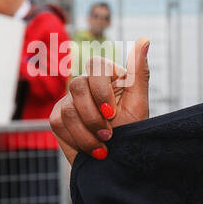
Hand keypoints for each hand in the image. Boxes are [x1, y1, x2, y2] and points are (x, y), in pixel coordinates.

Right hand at [49, 38, 150, 166]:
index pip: (96, 65)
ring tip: (104, 145)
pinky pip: (59, 123)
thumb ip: (139, 73)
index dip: (101, 90)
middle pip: (78, 86)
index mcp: (108, 77)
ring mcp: (69, 101)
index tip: (112, 114)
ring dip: (89, 133)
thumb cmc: (132, 133)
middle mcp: (87, 86)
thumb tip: (144, 40)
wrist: (118, 163)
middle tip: (110, 135)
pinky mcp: (58, 118)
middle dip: (95, 117)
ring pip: (69, 109)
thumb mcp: (139, 105)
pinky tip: (91, 149)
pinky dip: (78, 140)